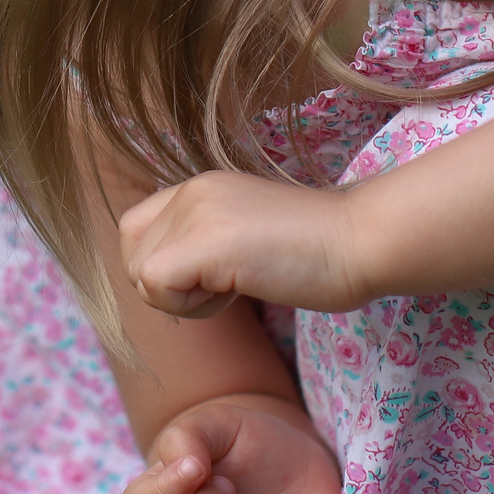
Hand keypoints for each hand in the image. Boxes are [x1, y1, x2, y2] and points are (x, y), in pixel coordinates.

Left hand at [119, 170, 379, 315]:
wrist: (361, 241)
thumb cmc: (319, 252)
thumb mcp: (244, 236)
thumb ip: (204, 243)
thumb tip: (168, 277)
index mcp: (199, 187)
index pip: (134, 230)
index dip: (161, 267)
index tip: (211, 277)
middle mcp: (191, 190)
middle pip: (132, 256)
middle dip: (168, 288)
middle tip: (224, 287)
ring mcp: (197, 211)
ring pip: (141, 274)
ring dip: (183, 299)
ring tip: (236, 285)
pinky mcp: (206, 240)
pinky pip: (157, 285)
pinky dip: (190, 306)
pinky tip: (236, 291)